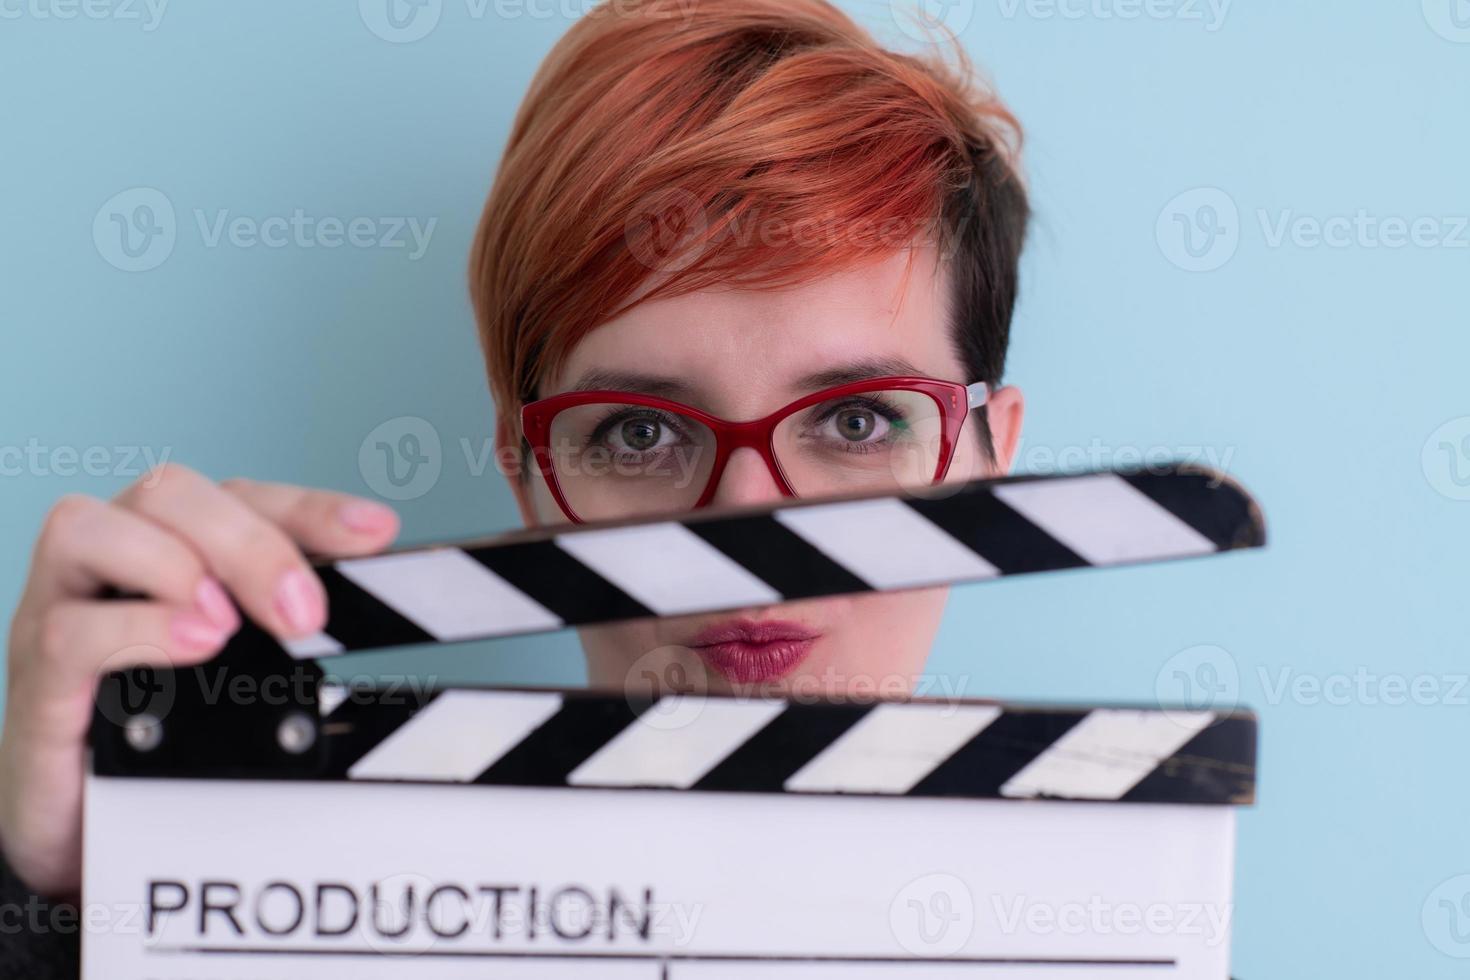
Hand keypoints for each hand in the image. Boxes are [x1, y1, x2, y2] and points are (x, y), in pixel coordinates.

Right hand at [0, 465, 398, 896]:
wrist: (85, 821)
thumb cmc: (167, 725)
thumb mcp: (242, 666)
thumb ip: (285, 625)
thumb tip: (366, 609)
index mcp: (172, 544)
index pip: (241, 495)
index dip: (308, 507)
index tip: (373, 532)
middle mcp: (111, 561)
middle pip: (168, 492)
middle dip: (249, 541)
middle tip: (305, 613)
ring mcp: (61, 607)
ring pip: (90, 527)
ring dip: (178, 565)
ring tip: (231, 625)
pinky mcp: (37, 673)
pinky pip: (70, 626)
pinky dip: (140, 628)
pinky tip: (195, 646)